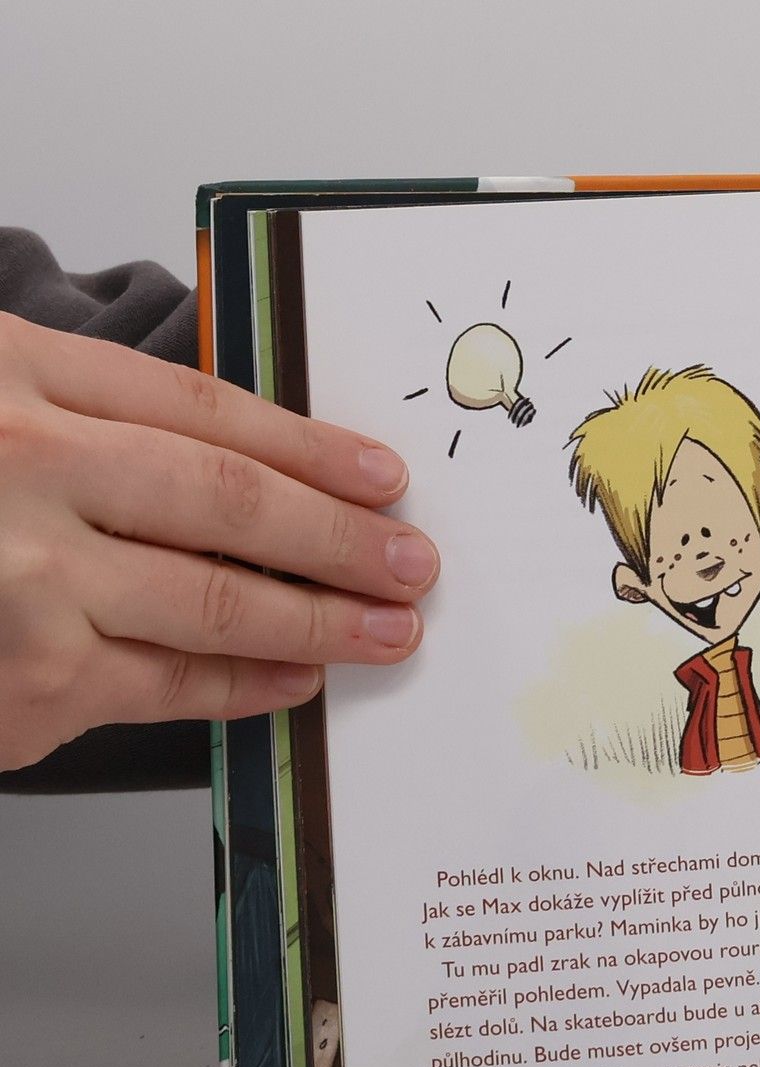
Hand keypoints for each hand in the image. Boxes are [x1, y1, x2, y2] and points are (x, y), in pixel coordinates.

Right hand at [0, 311, 436, 772]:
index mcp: (14, 379)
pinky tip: (298, 678)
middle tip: (413, 559)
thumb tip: (249, 457)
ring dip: (326, 620)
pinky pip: (173, 686)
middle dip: (344, 539)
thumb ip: (89, 412)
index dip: (311, 447)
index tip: (382, 474)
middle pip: (234, 506)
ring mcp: (25, 582)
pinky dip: (250, 687)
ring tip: (388, 626)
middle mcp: (24, 472)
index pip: (205, 412)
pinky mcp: (28, 681)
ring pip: (222, 604)